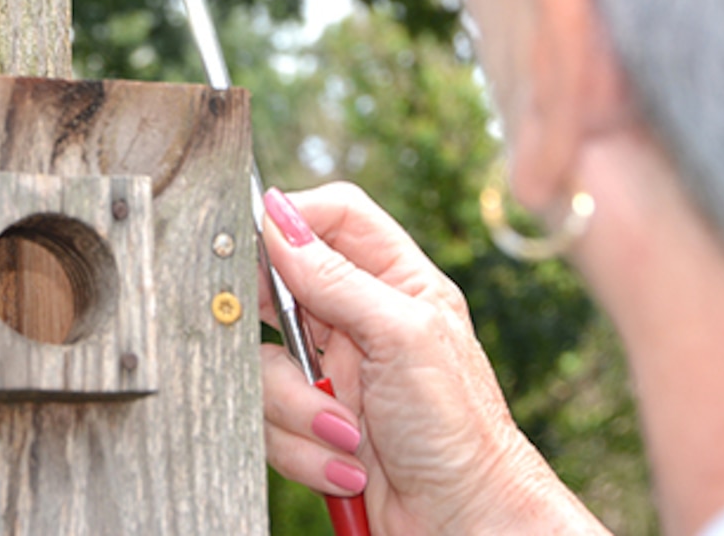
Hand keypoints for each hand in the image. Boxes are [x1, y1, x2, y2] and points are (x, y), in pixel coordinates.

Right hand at [260, 183, 602, 534]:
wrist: (464, 524)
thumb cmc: (460, 430)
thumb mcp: (402, 337)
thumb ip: (336, 277)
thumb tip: (278, 222)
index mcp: (394, 280)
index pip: (333, 217)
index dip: (292, 221)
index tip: (258, 246)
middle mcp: (357, 319)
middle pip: (278, 288)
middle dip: (276, 335)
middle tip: (294, 357)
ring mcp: (331, 370)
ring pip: (263, 364)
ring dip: (297, 409)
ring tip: (345, 436)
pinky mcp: (311, 421)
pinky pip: (267, 420)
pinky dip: (300, 449)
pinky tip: (344, 466)